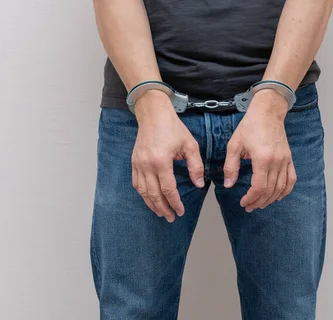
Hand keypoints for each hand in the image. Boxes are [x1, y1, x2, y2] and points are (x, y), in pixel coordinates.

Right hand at [132, 89, 204, 221]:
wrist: (153, 114)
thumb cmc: (173, 127)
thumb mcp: (190, 145)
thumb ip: (195, 166)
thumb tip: (199, 184)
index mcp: (161, 161)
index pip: (168, 189)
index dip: (175, 202)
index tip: (180, 211)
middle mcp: (147, 165)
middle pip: (153, 194)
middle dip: (163, 208)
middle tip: (171, 218)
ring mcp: (138, 164)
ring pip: (143, 191)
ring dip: (151, 204)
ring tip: (161, 212)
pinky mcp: (134, 162)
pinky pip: (136, 183)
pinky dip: (142, 194)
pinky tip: (149, 199)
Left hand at [223, 89, 296, 211]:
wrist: (267, 112)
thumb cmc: (250, 126)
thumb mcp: (234, 145)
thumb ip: (231, 166)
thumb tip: (228, 185)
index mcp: (262, 159)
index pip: (258, 187)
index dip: (250, 198)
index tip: (243, 202)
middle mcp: (276, 162)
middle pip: (270, 190)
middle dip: (259, 202)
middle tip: (249, 207)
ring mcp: (285, 160)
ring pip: (281, 187)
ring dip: (271, 199)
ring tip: (260, 204)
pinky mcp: (289, 158)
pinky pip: (291, 179)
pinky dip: (286, 190)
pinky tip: (278, 196)